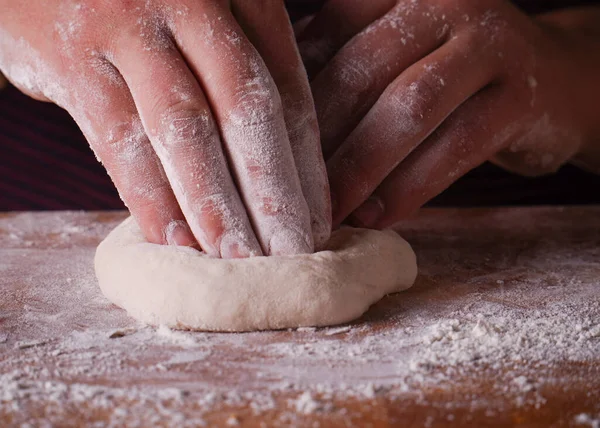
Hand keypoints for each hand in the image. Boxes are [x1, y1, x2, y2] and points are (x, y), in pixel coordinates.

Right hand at [0, 0, 330, 256]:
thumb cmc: (140, 6)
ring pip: (184, 129)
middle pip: (244, 109)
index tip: (318, 221)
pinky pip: (117, 141)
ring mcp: (126, 24)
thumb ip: (236, 69)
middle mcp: (188, 1)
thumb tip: (283, 168)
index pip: (285, 87)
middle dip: (272, 192)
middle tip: (293, 254)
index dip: (305, 162)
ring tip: (239, 261)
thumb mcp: (200, 15)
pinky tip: (176, 241)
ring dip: (215, 205)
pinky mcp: (68, 57)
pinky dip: (150, 198)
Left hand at [296, 0, 599, 227]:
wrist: (551, 82)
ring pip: (409, 107)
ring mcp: (487, 43)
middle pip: (362, 71)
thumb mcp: (393, 61)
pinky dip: (411, 187)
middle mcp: (442, 3)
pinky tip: (379, 216)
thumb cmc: (449, 78)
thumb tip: (273, 125)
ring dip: (362, 167)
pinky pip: (455, 147)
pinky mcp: (519, 95)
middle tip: (290, 194)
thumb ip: (341, 74)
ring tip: (331, 213)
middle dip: (321, 141)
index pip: (326, 40)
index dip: (293, 102)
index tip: (266, 154)